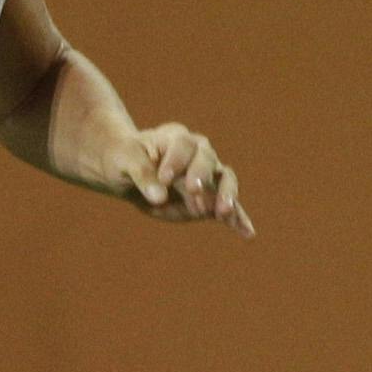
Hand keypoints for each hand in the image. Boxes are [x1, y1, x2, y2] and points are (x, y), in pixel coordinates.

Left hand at [110, 124, 255, 235]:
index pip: (183, 145)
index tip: (163, 178)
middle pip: (208, 159)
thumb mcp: (125, 162)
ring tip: (224, 213)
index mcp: (175, 138)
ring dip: (226, 195)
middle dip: (202, 175)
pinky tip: (247, 233)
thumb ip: (141, 175)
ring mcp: (207, 176)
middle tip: (193, 191)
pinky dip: (238, 219)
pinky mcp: (210, 198)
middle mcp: (197, 153)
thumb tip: (159, 197)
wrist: (128, 174)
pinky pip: (228, 207)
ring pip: (225, 180)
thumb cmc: (124, 160)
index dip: (177, 161)